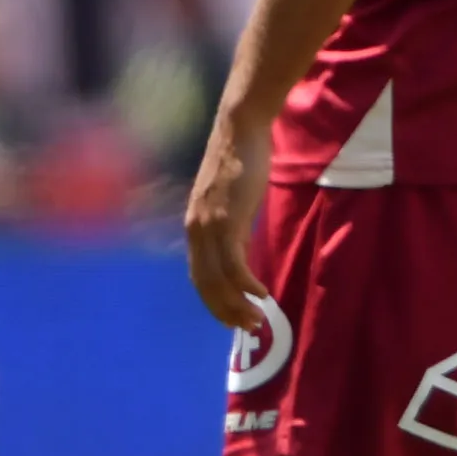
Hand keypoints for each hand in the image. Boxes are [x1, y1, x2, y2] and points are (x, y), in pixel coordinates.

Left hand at [181, 109, 273, 335]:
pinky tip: (262, 293)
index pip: (199, 276)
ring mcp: (209, 226)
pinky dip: (246, 285)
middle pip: (206, 285)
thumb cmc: (241, 159)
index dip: (214, 301)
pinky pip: (234, 264)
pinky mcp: (227, 220)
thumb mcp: (231, 201)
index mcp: (194, 227)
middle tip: (248, 327)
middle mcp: (196, 231)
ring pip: (219, 279)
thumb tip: (241, 253)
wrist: (240, 129)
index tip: (233, 316)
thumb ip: (232, 227)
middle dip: (226, 310)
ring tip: (257, 318)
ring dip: (237, 304)